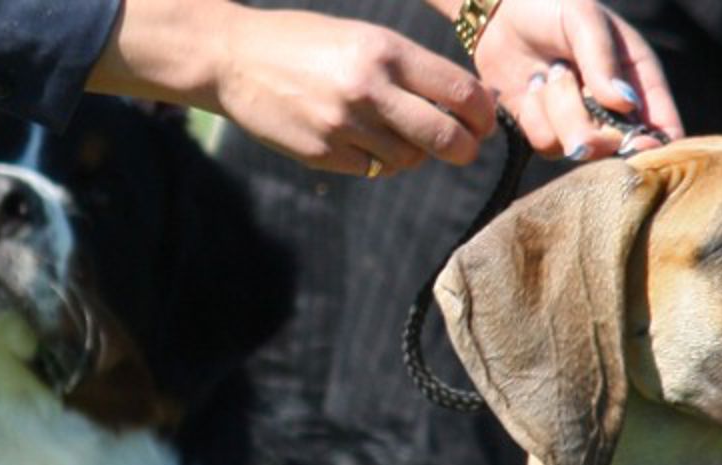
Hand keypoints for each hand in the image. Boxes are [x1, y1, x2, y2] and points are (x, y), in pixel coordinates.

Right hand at [216, 7, 497, 173]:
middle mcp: (369, 89)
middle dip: (465, 148)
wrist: (236, 59)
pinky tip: (366, 143)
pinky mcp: (323, 154)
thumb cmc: (306, 44)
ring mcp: (344, 126)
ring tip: (404, 139)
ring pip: (408, 159)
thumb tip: (459, 101)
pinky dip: (379, 161)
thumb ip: (407, 68)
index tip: (485, 121)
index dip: (482, 113)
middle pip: (443, 136)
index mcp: (385, 51)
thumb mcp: (362, 38)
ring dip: (416, 155)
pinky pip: (372, 169)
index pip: (458, 91)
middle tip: (467, 149)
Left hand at [472, 0, 680, 159]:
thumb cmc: (550, 5)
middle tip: (567, 79)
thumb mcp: (583, 18)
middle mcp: (615, 108)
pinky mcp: (548, 134)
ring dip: (559, 110)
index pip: (664, 127)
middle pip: (619, 148)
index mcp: (639, 77)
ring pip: (580, 147)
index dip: (655, 145)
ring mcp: (581, 125)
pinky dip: (535, 117)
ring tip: (551, 72)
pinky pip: (547, 145)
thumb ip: (602, 59)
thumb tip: (625, 104)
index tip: (637, 143)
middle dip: (594, 128)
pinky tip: (532, 87)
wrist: (500, 12)